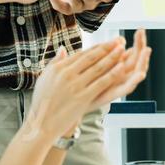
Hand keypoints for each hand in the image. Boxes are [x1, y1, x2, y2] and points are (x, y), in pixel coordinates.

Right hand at [27, 33, 151, 141]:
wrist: (41, 124)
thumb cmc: (42, 102)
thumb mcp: (43, 79)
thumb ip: (54, 62)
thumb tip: (63, 48)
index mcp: (58, 68)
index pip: (81, 54)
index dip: (96, 47)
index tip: (107, 42)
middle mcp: (66, 74)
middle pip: (91, 58)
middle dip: (107, 48)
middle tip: (119, 40)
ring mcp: (75, 86)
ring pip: (98, 68)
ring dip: (112, 57)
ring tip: (122, 49)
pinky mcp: (83, 97)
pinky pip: (101, 83)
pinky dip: (112, 74)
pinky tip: (121, 67)